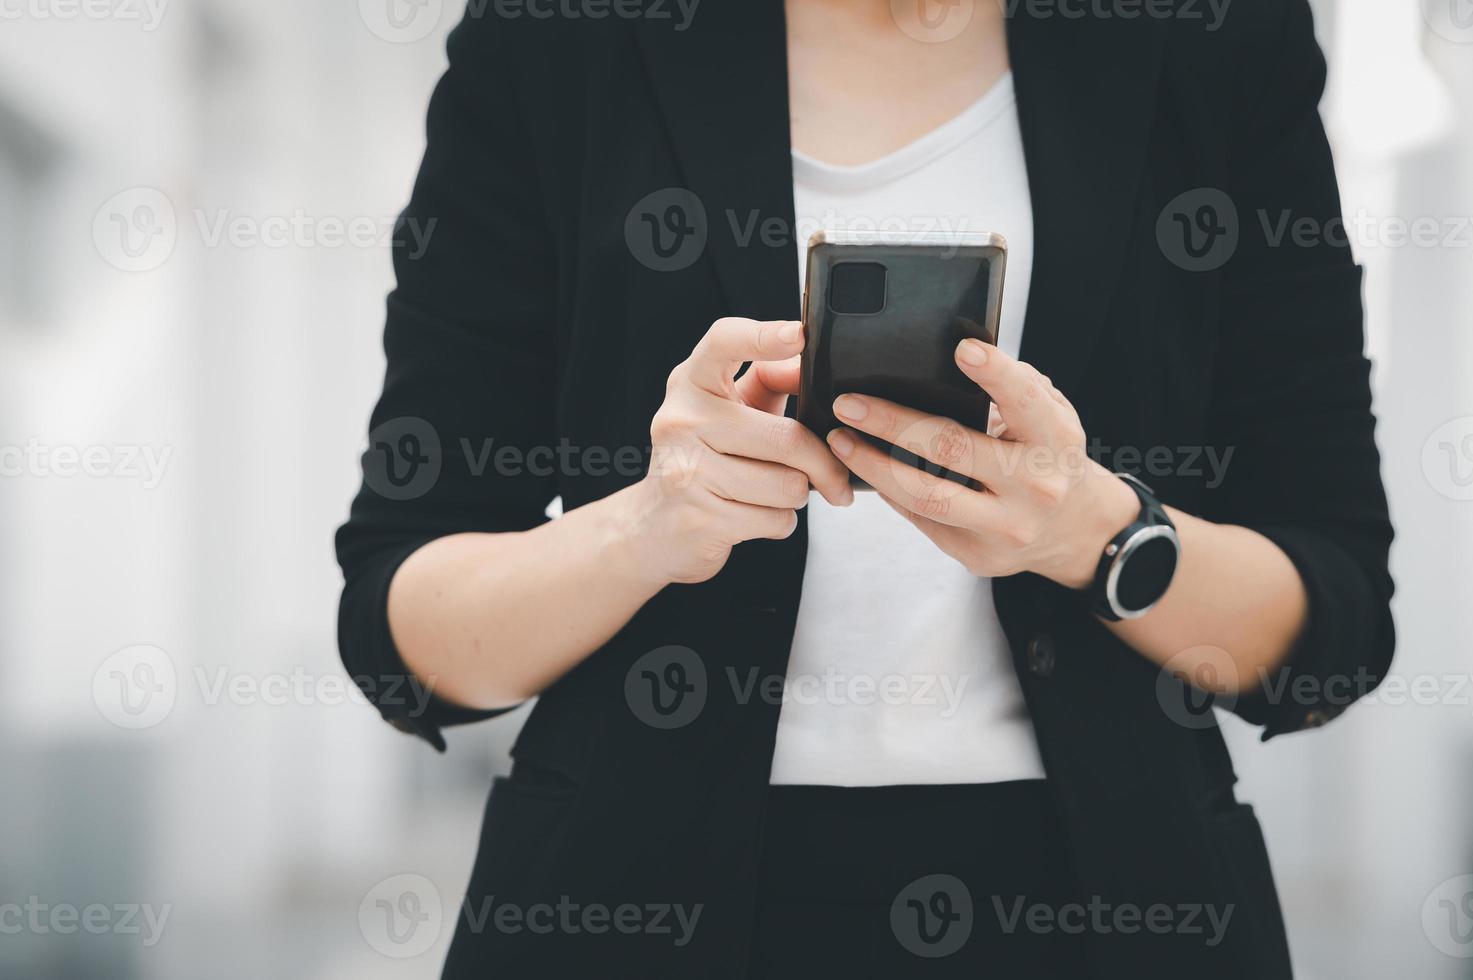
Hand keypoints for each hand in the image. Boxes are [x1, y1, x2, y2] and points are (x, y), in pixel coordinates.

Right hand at [621, 317, 852, 585]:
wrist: (655, 527)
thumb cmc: (705, 459)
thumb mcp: (731, 410)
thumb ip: (770, 381)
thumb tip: (811, 365)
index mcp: (692, 384)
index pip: (724, 343)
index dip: (764, 336)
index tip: (799, 335)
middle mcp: (681, 420)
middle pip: (786, 438)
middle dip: (823, 463)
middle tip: (834, 476)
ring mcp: (686, 471)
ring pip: (788, 485)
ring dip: (797, 495)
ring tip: (777, 492)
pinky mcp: (700, 519)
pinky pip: (776, 519)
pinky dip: (780, 521)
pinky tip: (758, 515)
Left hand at [824, 339, 1136, 588]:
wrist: (1076, 531)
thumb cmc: (1049, 456)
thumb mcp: (1049, 418)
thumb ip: (1014, 389)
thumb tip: (953, 356)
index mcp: (1055, 441)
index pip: (1025, 402)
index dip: (995, 374)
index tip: (962, 349)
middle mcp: (1034, 486)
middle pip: (953, 449)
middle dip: (892, 423)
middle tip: (849, 403)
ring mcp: (1006, 527)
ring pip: (926, 495)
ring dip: (873, 465)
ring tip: (840, 441)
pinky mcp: (979, 555)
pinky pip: (923, 519)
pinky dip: (889, 491)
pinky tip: (864, 468)